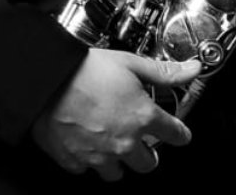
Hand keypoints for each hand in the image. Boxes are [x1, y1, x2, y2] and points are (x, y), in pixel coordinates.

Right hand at [31, 49, 196, 180]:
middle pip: (149, 163)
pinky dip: (86, 159)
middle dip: (146, 152)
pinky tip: (83, 142)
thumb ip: (163, 71)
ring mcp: (100, 155)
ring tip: (107, 142)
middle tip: (135, 136)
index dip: (178, 132)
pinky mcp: (75, 160)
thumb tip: (191, 70)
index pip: (177, 135)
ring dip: (116, 160)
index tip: (175, 131)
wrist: (43, 79)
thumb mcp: (128, 63)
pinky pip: (85, 169)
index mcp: (143, 118)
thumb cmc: (82, 70)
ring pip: (117, 173)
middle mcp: (125, 142)